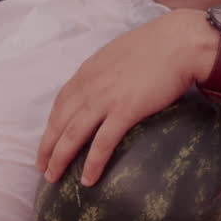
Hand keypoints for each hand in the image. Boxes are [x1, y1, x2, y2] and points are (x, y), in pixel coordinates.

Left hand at [36, 10, 215, 186]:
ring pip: (73, 135)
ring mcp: (105, 99)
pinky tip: (87, 179)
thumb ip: (106, 71)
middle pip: (59, 122)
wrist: (179, 42)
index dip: (51, 124)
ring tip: (53, 178)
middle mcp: (89, 86)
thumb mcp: (119, 54)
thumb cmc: (157, 45)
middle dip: (47, 147)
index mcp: (87, 72)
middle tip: (41, 168)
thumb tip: (108, 83)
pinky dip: (92, 163)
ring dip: (60, 159)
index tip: (47, 140)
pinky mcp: (126, 111)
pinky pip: (102, 142)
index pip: (60, 103)